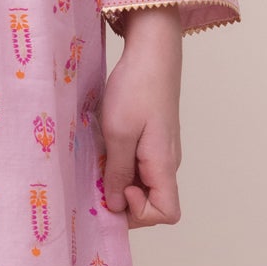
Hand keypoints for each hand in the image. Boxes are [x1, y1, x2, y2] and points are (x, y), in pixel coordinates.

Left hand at [99, 7, 182, 227]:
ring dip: (120, 181)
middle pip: (153, 203)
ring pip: (143, 184)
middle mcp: (168, 163)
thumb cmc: (136, 88)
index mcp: (164, 165)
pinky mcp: (153, 140)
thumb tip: (116, 205)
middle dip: (124, 199)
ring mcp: (161, 152)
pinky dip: (122, 165)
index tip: (117, 188)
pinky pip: (139, 166)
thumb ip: (117, 172)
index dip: (140, 213)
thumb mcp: (118, 133)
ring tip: (99, 158)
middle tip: (99, 176)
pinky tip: (105, 147)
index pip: (167, 214)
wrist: (152, 51)